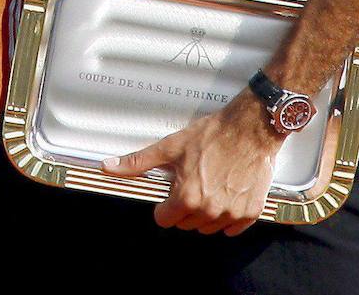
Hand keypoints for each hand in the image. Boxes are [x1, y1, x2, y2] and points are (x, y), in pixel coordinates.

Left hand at [100, 93, 284, 235]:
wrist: (248, 130)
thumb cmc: (211, 135)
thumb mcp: (169, 147)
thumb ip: (137, 162)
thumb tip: (108, 167)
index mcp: (187, 197)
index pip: (165, 220)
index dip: (164, 206)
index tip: (170, 192)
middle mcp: (209, 211)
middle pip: (186, 224)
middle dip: (184, 207)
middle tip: (191, 182)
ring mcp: (231, 214)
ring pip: (208, 227)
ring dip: (205, 213)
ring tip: (209, 186)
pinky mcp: (250, 213)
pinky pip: (232, 228)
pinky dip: (227, 216)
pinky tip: (225, 194)